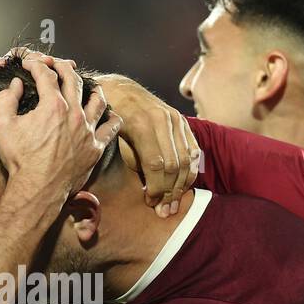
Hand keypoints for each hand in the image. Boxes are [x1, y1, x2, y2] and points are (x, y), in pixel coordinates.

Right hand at [0, 55, 120, 204]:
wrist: (38, 189)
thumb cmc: (19, 160)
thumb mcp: (1, 126)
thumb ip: (6, 100)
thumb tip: (15, 85)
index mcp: (52, 105)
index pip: (46, 74)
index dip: (36, 65)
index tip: (30, 64)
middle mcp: (74, 113)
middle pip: (73, 79)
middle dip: (63, 67)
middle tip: (57, 65)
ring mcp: (88, 130)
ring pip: (98, 100)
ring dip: (93, 89)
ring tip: (90, 87)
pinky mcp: (96, 147)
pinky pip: (111, 127)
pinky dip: (111, 118)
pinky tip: (109, 115)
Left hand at [96, 74, 199, 216]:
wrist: (120, 91)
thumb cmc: (110, 122)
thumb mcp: (113, 141)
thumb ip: (133, 163)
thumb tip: (148, 190)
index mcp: (142, 124)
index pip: (156, 165)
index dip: (156, 189)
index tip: (151, 204)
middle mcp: (162, 119)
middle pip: (174, 165)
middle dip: (170, 192)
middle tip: (164, 211)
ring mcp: (175, 119)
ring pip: (186, 160)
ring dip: (182, 186)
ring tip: (174, 205)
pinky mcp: (183, 121)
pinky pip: (193, 151)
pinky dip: (190, 171)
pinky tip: (183, 187)